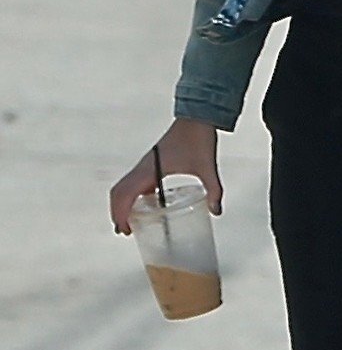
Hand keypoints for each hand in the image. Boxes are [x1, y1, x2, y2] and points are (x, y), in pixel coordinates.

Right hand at [109, 118, 221, 234]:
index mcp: (150, 169)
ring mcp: (145, 164)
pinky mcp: (151, 162)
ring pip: (123, 185)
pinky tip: (146, 206)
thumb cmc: (198, 139)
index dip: (121, 213)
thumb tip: (216, 212)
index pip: (126, 194)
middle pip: (119, 191)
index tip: (126, 230)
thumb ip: (214, 191)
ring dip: (122, 203)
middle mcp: (143, 166)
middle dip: (117, 212)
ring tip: (129, 222)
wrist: (197, 118)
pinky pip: (134, 180)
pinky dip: (132, 194)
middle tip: (125, 231)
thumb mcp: (207, 168)